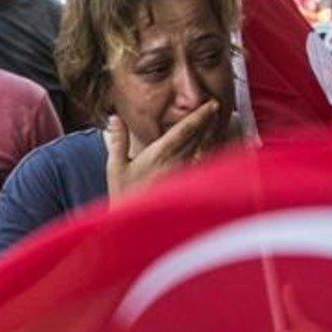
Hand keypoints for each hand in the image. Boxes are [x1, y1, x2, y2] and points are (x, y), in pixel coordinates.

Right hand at [104, 100, 220, 202]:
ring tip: (214, 122)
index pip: (185, 130)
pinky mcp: (186, 184)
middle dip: (206, 121)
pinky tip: (206, 148)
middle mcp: (176, 162)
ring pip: (200, 150)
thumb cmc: (124, 196)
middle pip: (197, 137)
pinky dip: (204, 152)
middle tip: (215, 106)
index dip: (200, 115)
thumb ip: (118, 141)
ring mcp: (183, 174)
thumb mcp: (115, 167)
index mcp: (160, 154)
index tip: (211, 104)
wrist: (135, 227)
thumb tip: (115, 117)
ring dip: (207, 135)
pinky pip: (198, 164)